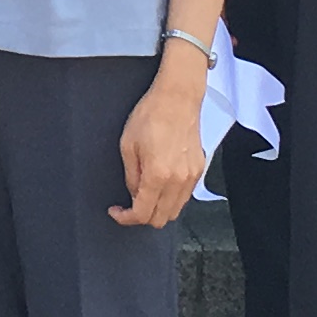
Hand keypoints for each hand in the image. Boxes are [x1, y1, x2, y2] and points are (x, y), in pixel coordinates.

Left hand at [112, 52, 211, 227]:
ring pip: (175, 211)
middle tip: (129, 204)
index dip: (126, 218)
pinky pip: (185, 196)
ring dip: (158, 209)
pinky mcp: (199, 169)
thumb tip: (134, 195)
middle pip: (161, 219)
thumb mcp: (128, 146)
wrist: (177, 98)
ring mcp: (192, 176)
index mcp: (158, 175)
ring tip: (144, 193)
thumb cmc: (151, 114)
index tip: (117, 212)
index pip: (142, 214)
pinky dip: (171, 198)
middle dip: (142, 216)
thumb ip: (131, 177)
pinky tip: (160, 184)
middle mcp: (178, 180)